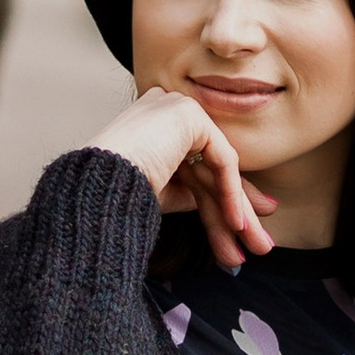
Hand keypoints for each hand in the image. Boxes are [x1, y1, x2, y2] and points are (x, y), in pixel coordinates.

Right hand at [90, 88, 271, 271]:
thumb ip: (196, 193)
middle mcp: (167, 111)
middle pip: (211, 170)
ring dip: (238, 212)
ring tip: (256, 247)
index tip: (242, 229)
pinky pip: (221, 158)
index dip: (224, 199)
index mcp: (156, 127)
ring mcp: (176, 107)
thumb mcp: (164, 195)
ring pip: (218, 168)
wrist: (96, 186)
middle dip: (236, 211)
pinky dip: (230, 192)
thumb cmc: (117, 195)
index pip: (199, 165)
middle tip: (258, 246)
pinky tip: (237, 222)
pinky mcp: (188, 113)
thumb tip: (234, 211)